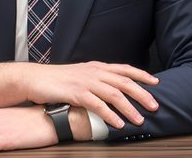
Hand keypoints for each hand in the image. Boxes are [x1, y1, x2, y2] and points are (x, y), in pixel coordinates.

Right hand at [0, 61, 158, 129]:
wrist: (35, 79)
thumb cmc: (57, 80)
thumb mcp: (81, 75)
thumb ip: (96, 79)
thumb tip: (111, 88)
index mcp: (97, 67)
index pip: (124, 69)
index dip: (141, 75)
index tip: (156, 82)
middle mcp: (94, 72)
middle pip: (124, 82)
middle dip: (142, 94)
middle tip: (154, 105)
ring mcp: (86, 82)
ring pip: (114, 94)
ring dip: (129, 108)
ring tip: (139, 120)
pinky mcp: (76, 93)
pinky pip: (97, 105)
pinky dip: (110, 115)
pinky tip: (118, 123)